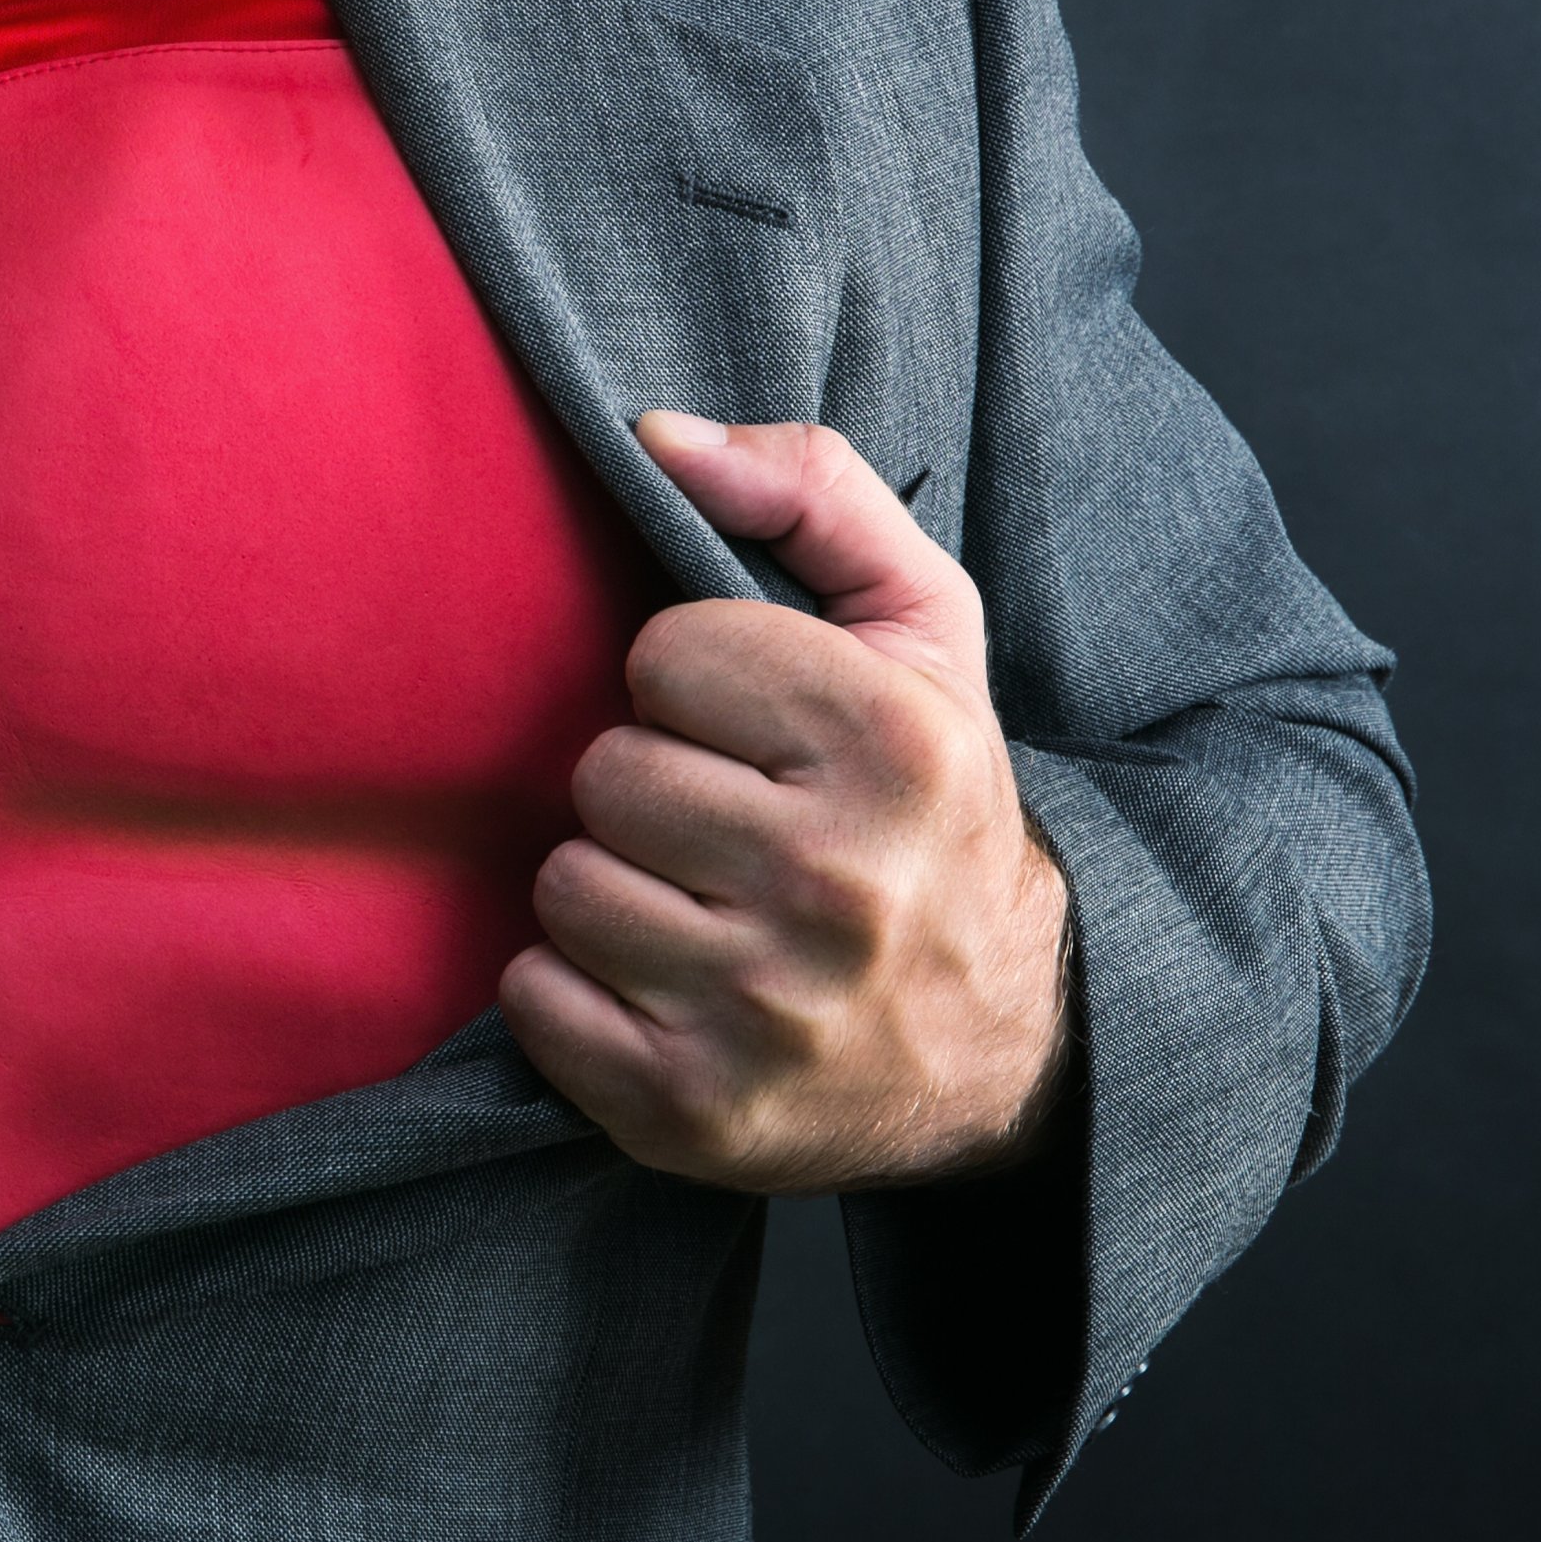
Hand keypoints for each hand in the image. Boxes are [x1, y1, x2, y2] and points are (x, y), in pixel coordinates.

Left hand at [500, 415, 1070, 1192]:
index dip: (693, 683)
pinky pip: (536, 999)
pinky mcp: (693, 1109)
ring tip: (697, 905)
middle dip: (650, 789)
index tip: (754, 731)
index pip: (667, 652)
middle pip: (607, 773)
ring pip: (564, 885)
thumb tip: (652, 432)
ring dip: (610, 889)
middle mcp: (838, 884)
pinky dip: (572, 993)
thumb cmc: (931, 808)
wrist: (1005, 1046)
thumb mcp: (920, 633)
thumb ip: (809, 492)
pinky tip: (658, 986)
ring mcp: (762, 1010)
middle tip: (724, 828)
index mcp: (895, 748)